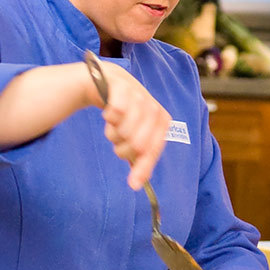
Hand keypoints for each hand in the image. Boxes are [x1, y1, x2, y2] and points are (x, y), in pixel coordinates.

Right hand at [90, 60, 170, 189]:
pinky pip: (113, 113)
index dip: (143, 167)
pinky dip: (108, 117)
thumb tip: (137, 184)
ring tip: (114, 123)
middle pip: (137, 144)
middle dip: (122, 148)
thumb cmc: (126, 114)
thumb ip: (139, 157)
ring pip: (123, 131)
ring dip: (112, 132)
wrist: (111, 83)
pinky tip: (109, 110)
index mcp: (162, 120)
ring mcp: (139, 96)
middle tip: (118, 139)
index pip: (154, 149)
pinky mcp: (122, 87)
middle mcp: (154, 108)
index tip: (133, 185)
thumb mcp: (137, 134)